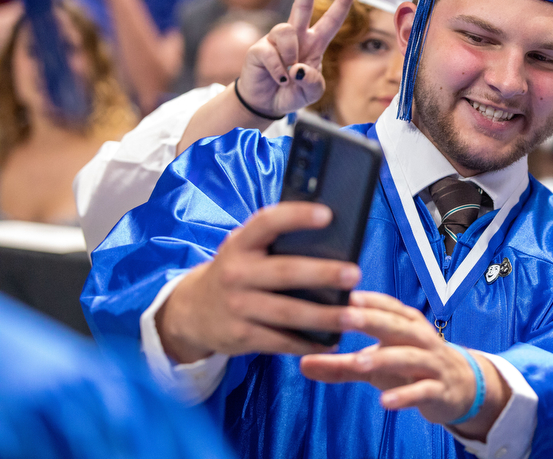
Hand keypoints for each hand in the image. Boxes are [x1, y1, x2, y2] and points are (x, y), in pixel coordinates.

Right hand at [156, 202, 361, 363]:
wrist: (191, 311)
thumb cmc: (236, 272)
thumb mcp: (244, 250)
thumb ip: (274, 242)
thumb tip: (330, 234)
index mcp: (240, 244)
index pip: (267, 222)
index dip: (296, 216)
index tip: (327, 214)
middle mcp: (236, 273)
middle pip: (285, 272)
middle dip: (323, 273)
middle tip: (355, 274)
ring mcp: (237, 307)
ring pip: (288, 313)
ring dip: (324, 316)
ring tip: (354, 316)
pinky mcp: (240, 336)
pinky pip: (280, 341)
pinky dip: (308, 343)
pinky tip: (331, 341)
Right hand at [237, 0, 356, 116]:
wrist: (267, 104)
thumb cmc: (292, 93)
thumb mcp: (312, 92)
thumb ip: (313, 81)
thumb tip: (298, 68)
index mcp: (314, 44)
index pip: (331, 21)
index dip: (342, 4)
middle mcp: (296, 37)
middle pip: (302, 5)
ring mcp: (276, 41)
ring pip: (286, 30)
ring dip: (291, 54)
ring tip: (289, 75)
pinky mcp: (259, 50)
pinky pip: (271, 53)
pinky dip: (278, 70)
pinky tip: (279, 79)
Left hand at [300, 291, 510, 441]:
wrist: (459, 387)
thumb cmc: (410, 367)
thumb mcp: (376, 364)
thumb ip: (340, 364)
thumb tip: (301, 362)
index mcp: (405, 323)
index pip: (384, 305)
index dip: (363, 299)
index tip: (336, 292)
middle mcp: (420, 337)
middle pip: (395, 324)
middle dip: (370, 320)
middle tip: (343, 317)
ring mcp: (431, 362)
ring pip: (408, 356)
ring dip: (383, 358)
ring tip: (357, 362)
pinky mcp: (439, 389)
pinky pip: (423, 390)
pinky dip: (405, 395)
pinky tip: (385, 402)